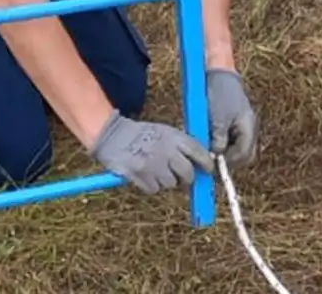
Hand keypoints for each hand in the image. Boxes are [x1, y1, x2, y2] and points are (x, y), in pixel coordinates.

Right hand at [88, 111, 214, 193]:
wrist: (113, 135)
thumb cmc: (141, 134)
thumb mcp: (164, 131)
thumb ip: (180, 145)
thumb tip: (201, 160)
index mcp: (173, 137)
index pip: (197, 151)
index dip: (206, 163)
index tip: (208, 170)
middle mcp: (166, 151)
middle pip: (187, 173)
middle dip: (187, 178)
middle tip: (182, 177)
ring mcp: (153, 164)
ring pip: (171, 184)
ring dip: (166, 181)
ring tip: (156, 171)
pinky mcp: (141, 175)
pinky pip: (154, 189)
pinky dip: (151, 186)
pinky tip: (145, 175)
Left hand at [206, 68, 259, 166]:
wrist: (220, 73)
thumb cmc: (219, 93)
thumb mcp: (217, 117)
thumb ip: (219, 138)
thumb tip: (216, 156)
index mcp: (248, 127)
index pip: (245, 154)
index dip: (230, 162)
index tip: (215, 162)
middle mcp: (250, 128)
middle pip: (245, 154)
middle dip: (230, 159)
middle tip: (214, 158)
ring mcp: (244, 125)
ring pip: (239, 148)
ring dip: (227, 151)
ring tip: (212, 147)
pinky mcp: (236, 122)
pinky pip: (234, 139)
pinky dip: (225, 143)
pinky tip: (213, 138)